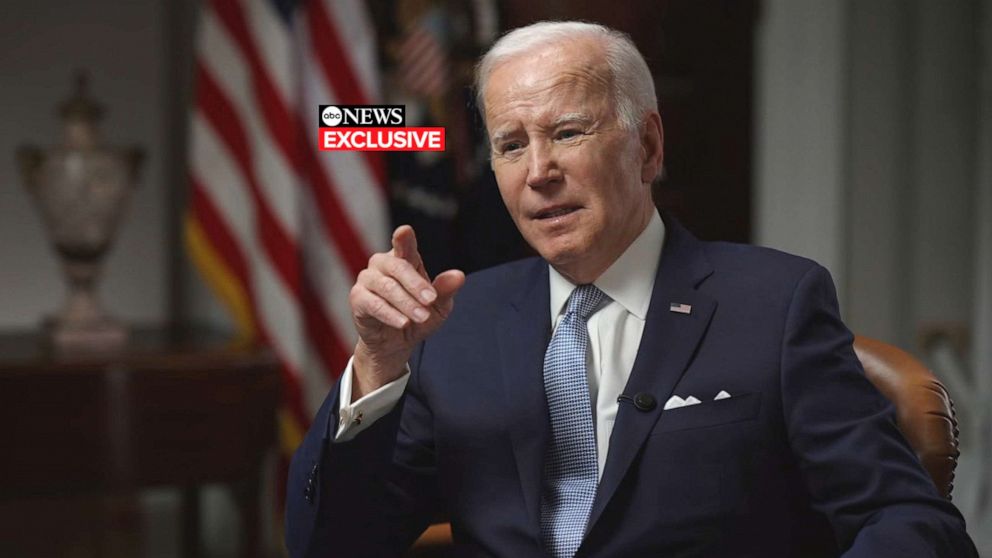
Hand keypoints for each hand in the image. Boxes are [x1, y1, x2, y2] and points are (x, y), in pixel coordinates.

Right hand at [349, 225, 464, 398]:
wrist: (396, 343)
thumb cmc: (418, 316)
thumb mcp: (438, 306)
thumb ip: (445, 290)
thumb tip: (459, 276)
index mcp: (405, 259)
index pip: (404, 244)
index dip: (404, 238)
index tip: (405, 231)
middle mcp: (383, 264)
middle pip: (398, 267)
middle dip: (416, 284)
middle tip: (431, 301)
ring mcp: (367, 279)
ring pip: (387, 287)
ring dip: (406, 303)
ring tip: (422, 317)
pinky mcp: (357, 298)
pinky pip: (373, 304)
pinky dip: (390, 314)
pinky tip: (403, 323)